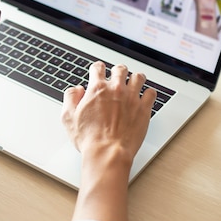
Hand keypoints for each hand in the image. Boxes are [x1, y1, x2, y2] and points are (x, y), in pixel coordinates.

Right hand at [62, 62, 155, 220]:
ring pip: (138, 77)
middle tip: (118, 76)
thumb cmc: (89, 139)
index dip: (97, 68)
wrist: (107, 152)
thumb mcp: (68, 118)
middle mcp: (116, 89)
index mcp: (97, 89)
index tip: (98, 71)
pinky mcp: (144, 108)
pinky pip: (151, 93)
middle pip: (120, 69)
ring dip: (135, 78)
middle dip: (118, 71)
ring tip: (134, 83)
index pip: (98, 67)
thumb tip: (76, 90)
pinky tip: (145, 97)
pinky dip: (148, 93)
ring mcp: (132, 98)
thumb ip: (70, 98)